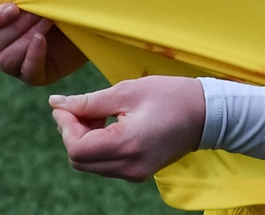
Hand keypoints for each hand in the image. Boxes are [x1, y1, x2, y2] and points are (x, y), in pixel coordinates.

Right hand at [0, 0, 87, 85]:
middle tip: (37, 13)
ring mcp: (15, 65)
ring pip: (5, 60)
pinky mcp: (35, 76)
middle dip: (15, 27)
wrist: (85, 19)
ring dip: (26, 38)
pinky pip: (27, 72)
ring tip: (47, 21)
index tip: (14, 8)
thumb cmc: (57, 4)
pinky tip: (43, 39)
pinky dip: (34, 55)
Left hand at [49, 76, 205, 181]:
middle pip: (79, 160)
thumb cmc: (170, 95)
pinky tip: (108, 124)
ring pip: (90, 164)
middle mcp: (129, 167)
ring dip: (84, 139)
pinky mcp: (139, 172)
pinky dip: (98, 145)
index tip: (65, 105)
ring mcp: (135, 173)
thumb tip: (56, 104)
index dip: (65, 126)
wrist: (207, 113)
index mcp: (127, 146)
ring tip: (96, 113)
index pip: (77, 149)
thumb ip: (89, 101)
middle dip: (72, 133)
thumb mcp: (127, 91)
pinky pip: (106, 164)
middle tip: (79, 107)